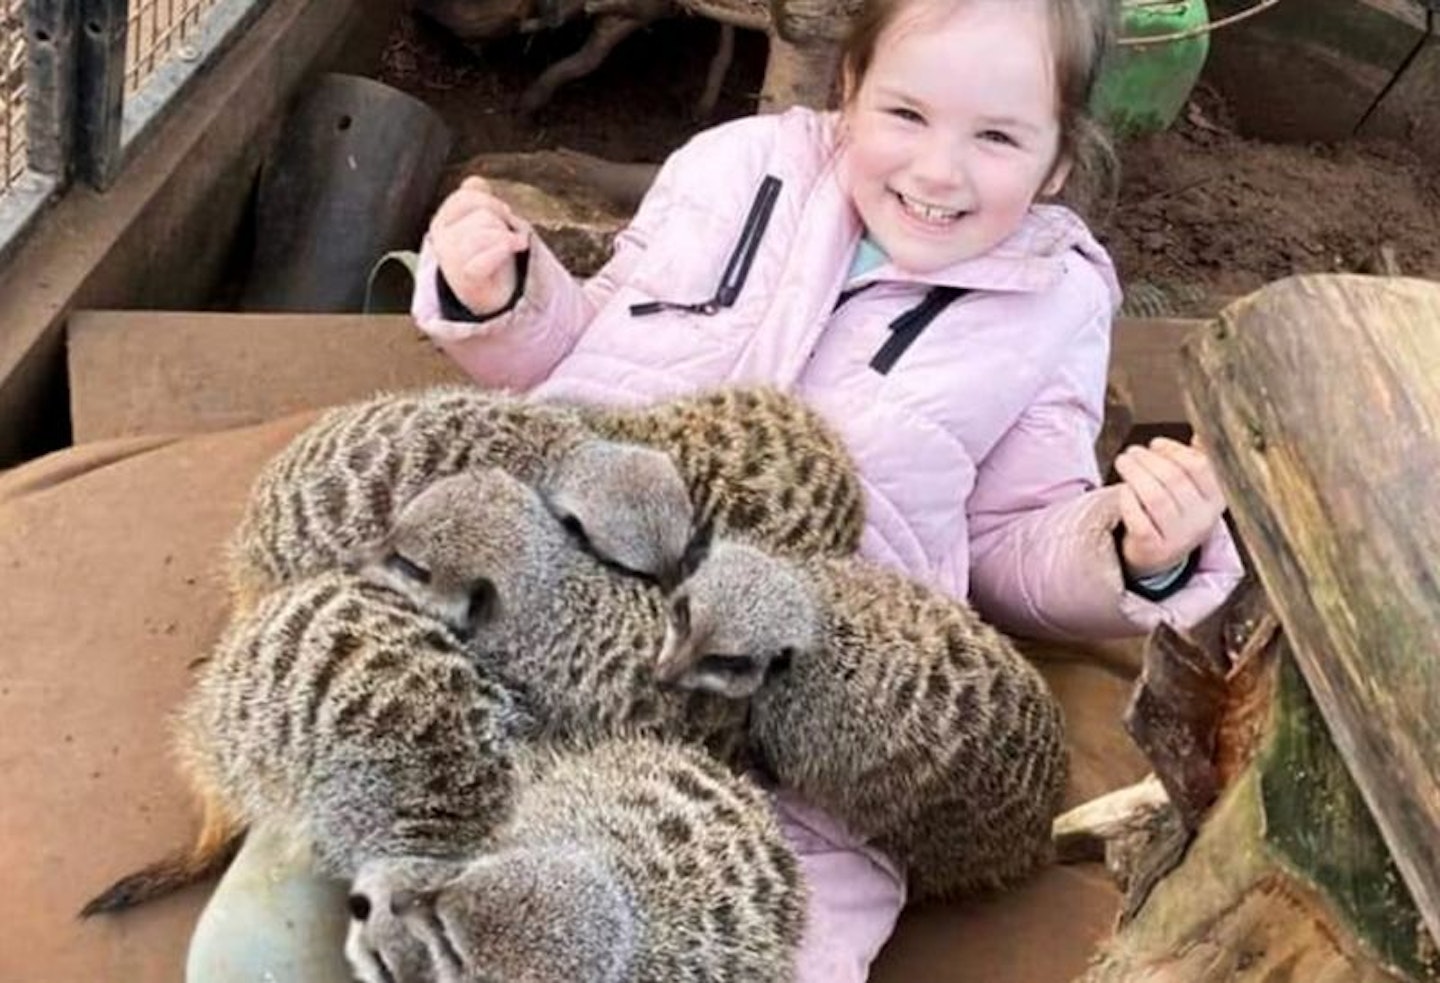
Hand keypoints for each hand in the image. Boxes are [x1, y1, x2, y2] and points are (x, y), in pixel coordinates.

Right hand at [429, 176, 530, 315]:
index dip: (491, 202)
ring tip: (512, 247)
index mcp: (442, 222)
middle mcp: (441, 239)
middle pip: (483, 215)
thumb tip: (474, 181)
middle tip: (507, 238)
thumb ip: (477, 198)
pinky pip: (488, 255)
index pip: (467, 196)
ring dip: (508, 238)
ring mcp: (451, 260)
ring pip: (489, 232)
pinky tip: (519, 247)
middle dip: (502, 224)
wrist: (487, 297)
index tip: (503, 216)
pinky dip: (506, 250)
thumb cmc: (485, 256)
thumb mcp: (480, 222)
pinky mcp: (466, 277)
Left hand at [1114, 436, 1226, 577]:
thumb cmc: (1174, 513)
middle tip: (1131, 451)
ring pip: (1155, 496)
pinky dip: (1127, 499)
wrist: (1159, 556)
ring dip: (1135, 473)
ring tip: (1123, 462)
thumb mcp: (1194, 490)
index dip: (1174, 450)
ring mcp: (1178, 538)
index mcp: (1216, 500)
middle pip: (1173, 478)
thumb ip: (1198, 461)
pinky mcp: (1153, 549)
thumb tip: (1202, 431)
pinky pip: (1138, 518)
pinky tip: (1122, 490)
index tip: (1155, 443)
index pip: (1200, 466)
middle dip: (1148, 459)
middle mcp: (1202, 521)